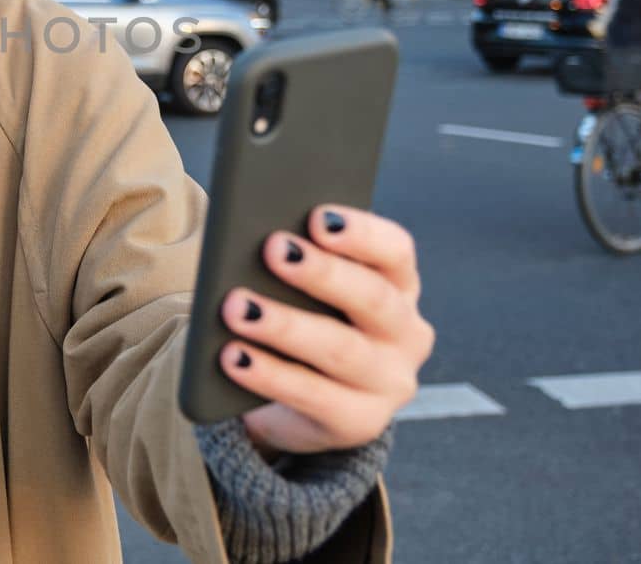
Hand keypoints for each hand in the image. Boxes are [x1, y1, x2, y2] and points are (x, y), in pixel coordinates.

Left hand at [217, 206, 433, 456]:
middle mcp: (407, 333)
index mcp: (399, 285)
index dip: (361, 233)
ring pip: (341, 350)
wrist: (302, 403)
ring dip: (285, 326)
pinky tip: (233, 357)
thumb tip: (253, 240)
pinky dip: (269, 375)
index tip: (317, 217)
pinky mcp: (360, 422)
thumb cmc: (305, 320)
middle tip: (273, 249)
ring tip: (236, 308)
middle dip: (321, 273)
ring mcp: (389, 382)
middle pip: (373, 298)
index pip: (395, 251)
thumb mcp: (308, 291)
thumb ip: (295, 264)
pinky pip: (314, 397)